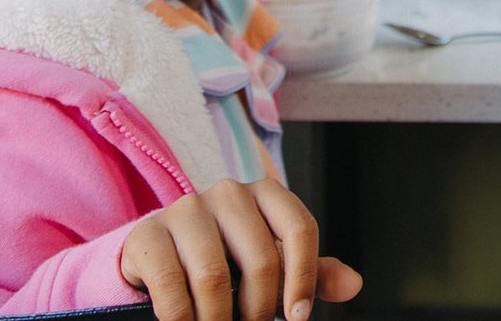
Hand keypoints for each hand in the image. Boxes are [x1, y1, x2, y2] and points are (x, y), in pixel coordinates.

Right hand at [119, 179, 360, 320]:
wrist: (160, 256)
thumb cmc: (227, 257)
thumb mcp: (272, 262)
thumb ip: (312, 273)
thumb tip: (353, 285)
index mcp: (265, 193)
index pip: (300, 228)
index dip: (303, 278)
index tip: (297, 318)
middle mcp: (228, 193)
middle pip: (261, 258)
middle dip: (260, 309)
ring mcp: (185, 209)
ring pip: (215, 277)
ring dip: (220, 319)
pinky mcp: (148, 234)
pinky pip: (172, 285)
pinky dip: (184, 319)